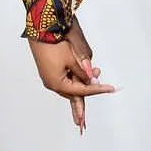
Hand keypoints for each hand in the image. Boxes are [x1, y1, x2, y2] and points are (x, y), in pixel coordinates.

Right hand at [28, 18, 114, 133]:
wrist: (39, 29)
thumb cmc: (54, 43)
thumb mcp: (73, 59)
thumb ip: (83, 72)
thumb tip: (92, 80)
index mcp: (57, 83)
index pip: (82, 91)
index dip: (97, 90)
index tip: (110, 89)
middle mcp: (52, 83)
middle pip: (73, 95)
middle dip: (84, 100)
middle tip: (86, 120)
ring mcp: (50, 78)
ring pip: (70, 87)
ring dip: (82, 87)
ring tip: (96, 78)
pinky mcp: (50, 71)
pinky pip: (65, 80)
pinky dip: (75, 80)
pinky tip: (83, 78)